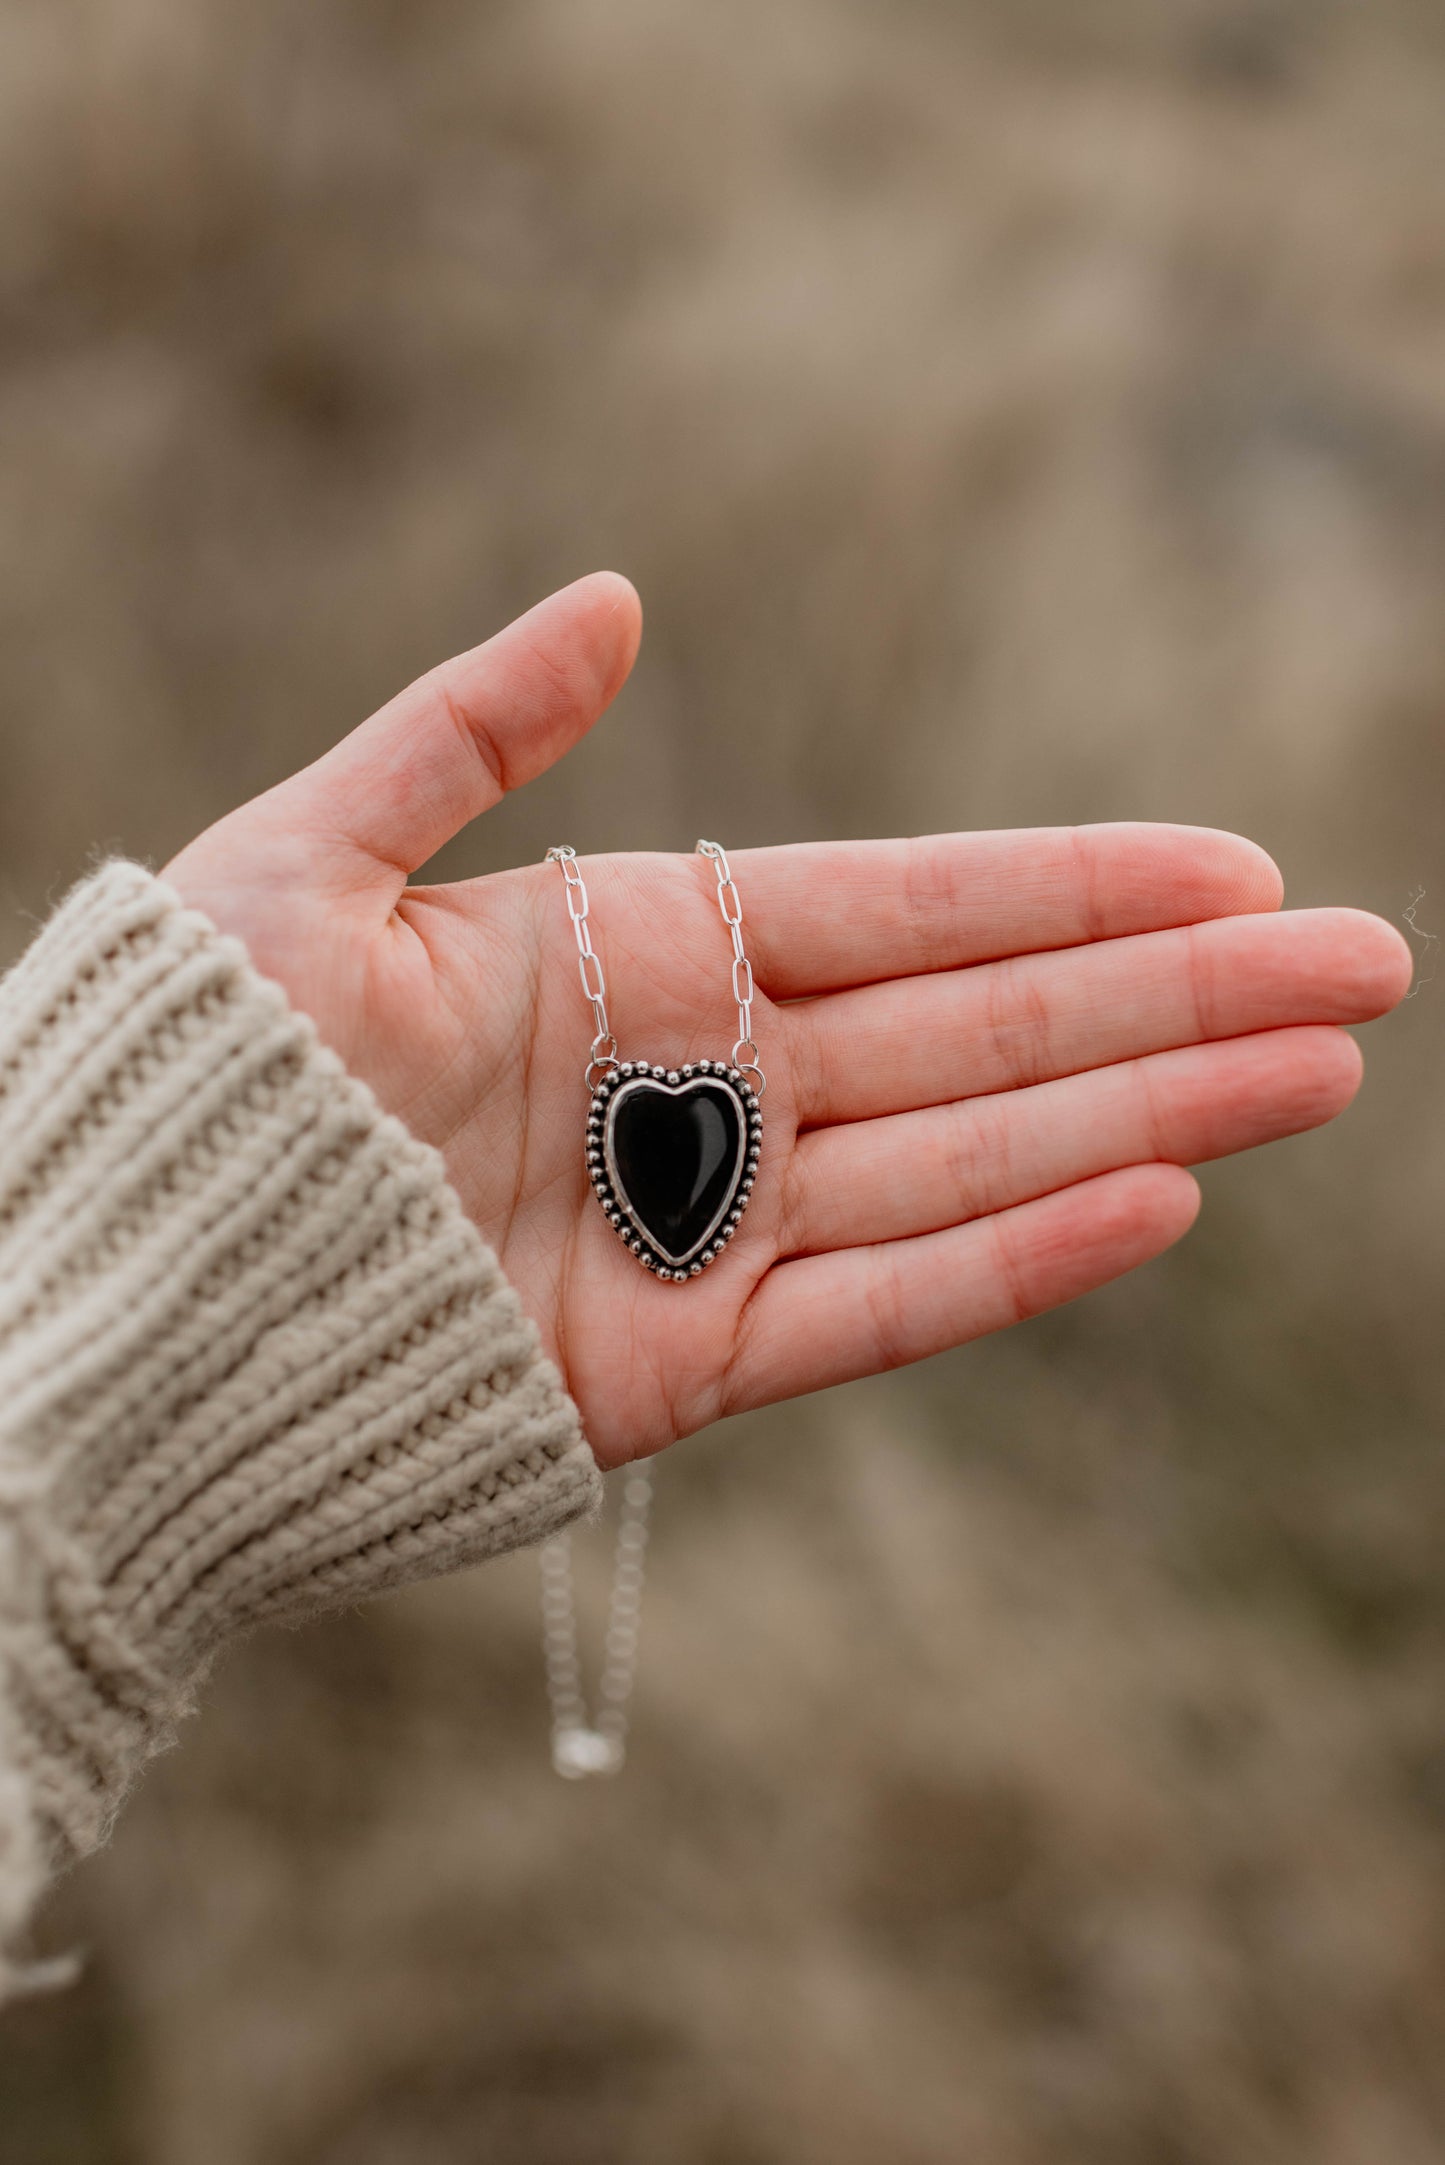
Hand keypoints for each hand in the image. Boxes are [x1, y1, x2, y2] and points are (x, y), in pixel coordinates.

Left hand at [165, 574, 1412, 1465]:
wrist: (122, 1287)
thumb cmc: (203, 1066)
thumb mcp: (315, 859)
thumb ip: (465, 731)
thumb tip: (609, 597)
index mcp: (644, 954)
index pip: (908, 910)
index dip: (1074, 887)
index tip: (1234, 868)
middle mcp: (709, 1089)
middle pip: (987, 1033)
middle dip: (1176, 997)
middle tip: (1362, 968)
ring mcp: (712, 1230)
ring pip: (975, 1159)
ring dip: (1152, 1111)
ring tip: (1315, 1068)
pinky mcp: (690, 1369)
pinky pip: (884, 1303)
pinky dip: (1020, 1256)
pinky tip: (1162, 1194)